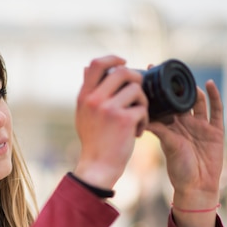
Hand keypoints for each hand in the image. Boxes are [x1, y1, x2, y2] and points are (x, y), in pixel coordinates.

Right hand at [73, 56, 148, 189]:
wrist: (98, 167)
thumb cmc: (93, 141)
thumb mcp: (83, 114)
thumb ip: (88, 91)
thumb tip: (87, 66)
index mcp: (84, 96)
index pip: (96, 64)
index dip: (113, 58)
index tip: (124, 62)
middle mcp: (95, 99)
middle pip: (122, 71)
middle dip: (136, 79)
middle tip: (138, 92)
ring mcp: (109, 109)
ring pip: (136, 90)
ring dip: (142, 103)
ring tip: (137, 118)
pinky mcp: (124, 120)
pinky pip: (143, 109)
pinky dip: (144, 120)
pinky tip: (137, 133)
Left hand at [147, 80, 223, 206]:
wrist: (198, 185)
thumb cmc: (179, 169)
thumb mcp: (168, 146)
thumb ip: (160, 130)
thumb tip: (144, 116)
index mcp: (171, 128)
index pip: (163, 105)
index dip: (158, 92)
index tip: (149, 74)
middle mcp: (185, 125)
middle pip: (180, 101)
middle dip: (174, 87)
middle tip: (166, 70)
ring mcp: (201, 126)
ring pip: (197, 102)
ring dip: (192, 91)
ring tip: (186, 79)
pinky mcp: (216, 130)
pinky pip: (216, 111)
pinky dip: (214, 97)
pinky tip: (209, 85)